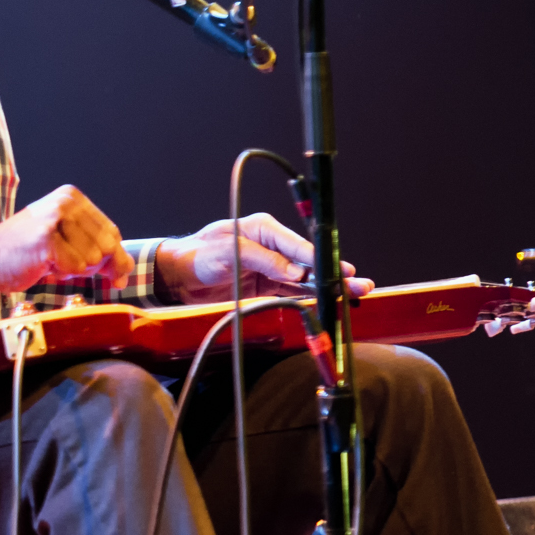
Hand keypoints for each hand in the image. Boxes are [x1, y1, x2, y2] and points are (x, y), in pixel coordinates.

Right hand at [0, 184, 134, 293]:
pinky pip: (75, 268)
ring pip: (92, 259)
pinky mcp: (47, 238)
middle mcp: (66, 202)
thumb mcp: (67, 243)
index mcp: (72, 197)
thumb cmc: (27, 252)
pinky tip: (44, 264)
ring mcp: (56, 218)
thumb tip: (127, 269)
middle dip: (91, 265)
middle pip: (107, 246)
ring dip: (73, 269)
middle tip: (63, 263)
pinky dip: (61, 273)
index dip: (112, 258)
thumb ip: (99, 251)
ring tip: (50, 260)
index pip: (112, 233)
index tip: (107, 275)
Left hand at [154, 213, 375, 303]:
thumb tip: (294, 273)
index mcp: (263, 229)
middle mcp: (271, 248)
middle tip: (357, 284)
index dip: (318, 258)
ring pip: (305, 280)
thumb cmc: (197, 254)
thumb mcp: (226, 251)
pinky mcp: (266, 289)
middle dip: (333, 274)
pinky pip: (292, 295)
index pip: (297, 245)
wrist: (177, 277)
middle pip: (307, 262)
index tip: (337, 270)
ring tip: (353, 296)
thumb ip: (262, 260)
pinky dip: (310, 300)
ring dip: (327, 289)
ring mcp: (271, 269)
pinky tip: (328, 305)